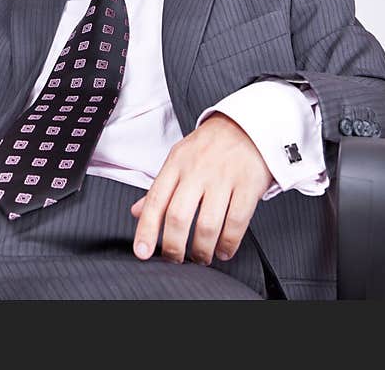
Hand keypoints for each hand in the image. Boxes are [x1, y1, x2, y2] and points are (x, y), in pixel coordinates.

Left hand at [130, 112, 273, 264]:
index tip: (142, 252)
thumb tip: (136, 212)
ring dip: (202, 250)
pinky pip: (236, 222)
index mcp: (176, 164)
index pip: (155, 200)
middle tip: (175, 259)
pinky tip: (223, 250)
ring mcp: (223, 178)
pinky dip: (228, 243)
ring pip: (207, 224)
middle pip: (178, 216)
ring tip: (201, 257)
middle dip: (173, 246)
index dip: (145, 229)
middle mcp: (197, 171)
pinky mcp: (248, 185)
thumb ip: (159, 188)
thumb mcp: (179, 158)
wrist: (248, 124)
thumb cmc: (210, 145)